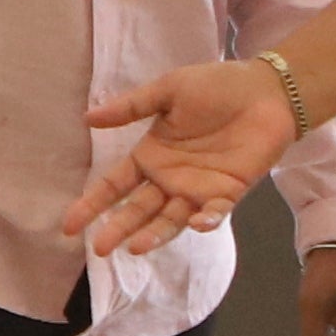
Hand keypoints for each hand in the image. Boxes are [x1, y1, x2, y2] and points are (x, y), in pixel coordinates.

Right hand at [64, 65, 297, 259]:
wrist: (266, 89)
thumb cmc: (216, 86)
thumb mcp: (168, 90)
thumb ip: (131, 107)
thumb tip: (87, 118)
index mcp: (150, 155)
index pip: (114, 185)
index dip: (92, 204)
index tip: (69, 225)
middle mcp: (169, 178)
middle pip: (137, 210)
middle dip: (117, 228)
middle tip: (99, 248)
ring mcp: (198, 188)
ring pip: (170, 219)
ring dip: (154, 234)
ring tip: (134, 247)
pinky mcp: (228, 192)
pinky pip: (215, 212)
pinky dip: (206, 220)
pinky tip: (195, 222)